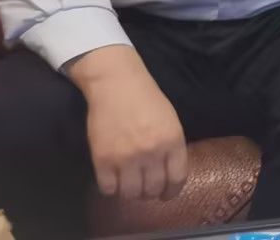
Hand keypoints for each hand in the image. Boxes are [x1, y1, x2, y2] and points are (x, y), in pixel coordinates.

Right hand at [66, 45, 187, 200]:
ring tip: (129, 184)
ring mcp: (126, 157)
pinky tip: (113, 179)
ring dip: (131, 193)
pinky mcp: (102, 160)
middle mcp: (152, 152)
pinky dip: (111, 188)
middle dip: (151, 193)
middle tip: (145, 188)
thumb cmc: (147, 100)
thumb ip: (172, 147)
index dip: (172, 191)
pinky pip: (108, 189)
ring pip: (131, 193)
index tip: (166, 194)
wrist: (117, 85)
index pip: (177, 179)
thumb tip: (170, 174)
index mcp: (173, 140)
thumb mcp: (171, 121)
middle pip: (153, 189)